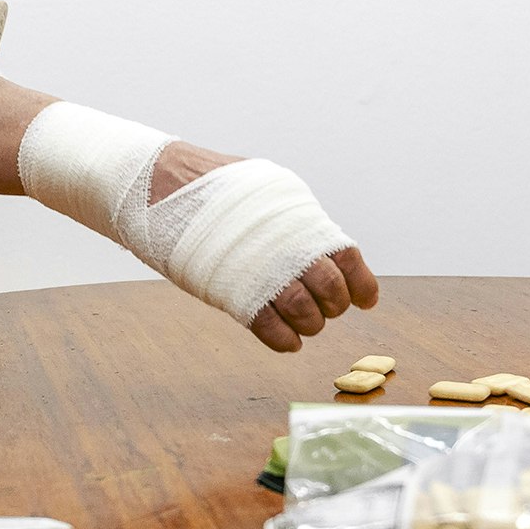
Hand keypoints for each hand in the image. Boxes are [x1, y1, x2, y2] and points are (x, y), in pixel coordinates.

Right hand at [149, 141, 379, 352]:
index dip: (362, 284)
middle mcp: (287, 249)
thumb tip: (322, 247)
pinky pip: (269, 330)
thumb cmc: (216, 187)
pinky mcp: (233, 295)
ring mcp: (260, 274)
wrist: (164, 188)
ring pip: (304, 314)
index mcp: (300, 222)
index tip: (365, 300)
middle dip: (334, 305)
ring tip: (304, 324)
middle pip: (330, 291)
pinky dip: (283, 340)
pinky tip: (288, 341)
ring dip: (310, 324)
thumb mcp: (270, 190)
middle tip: (326, 308)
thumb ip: (296, 220)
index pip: (347, 260)